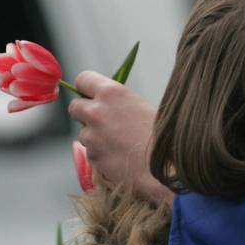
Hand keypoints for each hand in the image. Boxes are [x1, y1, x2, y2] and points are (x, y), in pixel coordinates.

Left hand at [68, 71, 170, 203]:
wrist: (169, 164)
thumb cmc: (163, 133)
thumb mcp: (142, 105)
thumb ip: (120, 102)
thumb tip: (110, 105)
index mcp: (111, 93)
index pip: (83, 79)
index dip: (87, 88)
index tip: (92, 94)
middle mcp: (96, 112)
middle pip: (75, 107)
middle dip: (85, 113)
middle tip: (103, 121)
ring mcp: (92, 136)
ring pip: (84, 133)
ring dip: (95, 137)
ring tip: (120, 143)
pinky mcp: (93, 157)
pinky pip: (91, 153)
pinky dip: (101, 155)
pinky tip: (121, 157)